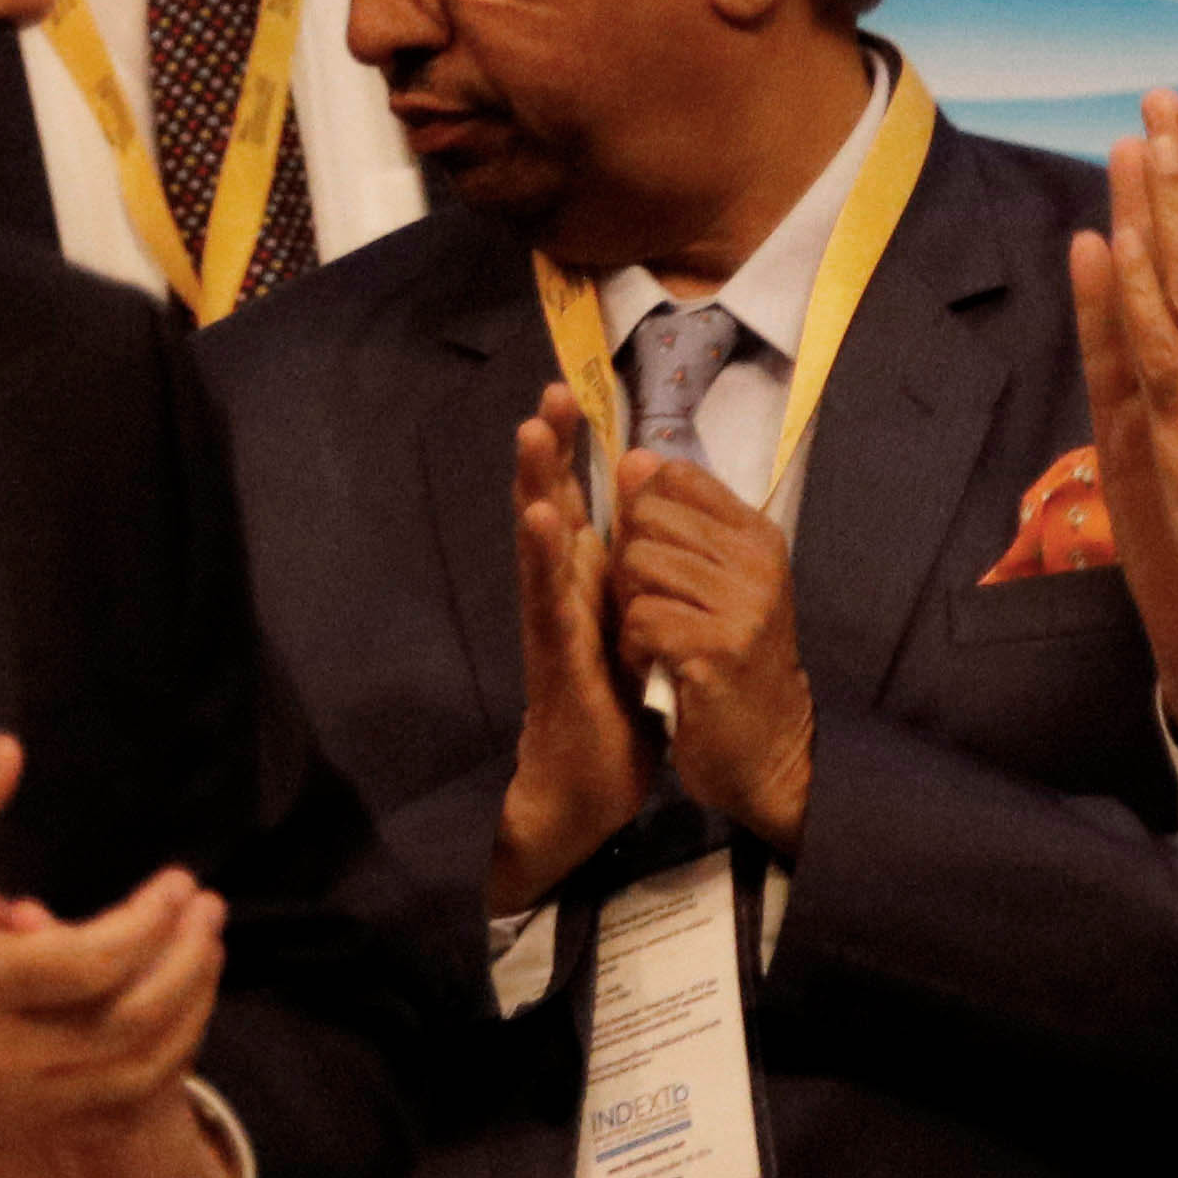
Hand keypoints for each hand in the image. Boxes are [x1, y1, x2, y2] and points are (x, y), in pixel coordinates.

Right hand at [0, 735, 231, 1177]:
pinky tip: (168, 1021)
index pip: (93, 960)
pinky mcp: (5, 1137)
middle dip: (190, 965)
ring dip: (187, 1018)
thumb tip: (11, 749)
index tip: (179, 882)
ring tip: (205, 961)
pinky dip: (153, 1069)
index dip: (153, 920)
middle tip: (210, 913)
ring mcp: (4, 1109)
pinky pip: (108, 1113)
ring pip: (134, 1078)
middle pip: (133, 1023)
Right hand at [490, 386, 645, 914]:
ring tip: (531, 431)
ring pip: (539, 543)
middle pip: (549, 507)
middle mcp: (560, 593)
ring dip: (535, 485)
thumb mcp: (631, 630)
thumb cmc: (612, 709)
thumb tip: (645, 530)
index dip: (576, 453)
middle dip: (549, 452)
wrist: (589, 785)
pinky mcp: (554, 656)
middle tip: (550, 392)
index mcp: (584, 583)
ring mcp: (551, 622)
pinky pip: (547, 600)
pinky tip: (542, 518)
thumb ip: (630, 580)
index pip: (578, 505)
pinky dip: (542, 556)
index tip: (576, 395)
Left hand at [613, 452, 812, 851]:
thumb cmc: (729, 660)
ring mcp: (742, 603)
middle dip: (630, 563)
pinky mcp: (716, 648)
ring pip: (636, 565)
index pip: (676, 476)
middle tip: (658, 610)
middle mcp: (757, 560)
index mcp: (756, 534)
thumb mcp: (714, 582)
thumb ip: (675, 523)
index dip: (644, 512)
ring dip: (631, 609)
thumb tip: (633, 457)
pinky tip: (659, 668)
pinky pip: (639, 619)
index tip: (663, 561)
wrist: (764, 749)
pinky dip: (634, 650)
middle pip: (646, 518)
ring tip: (660, 641)